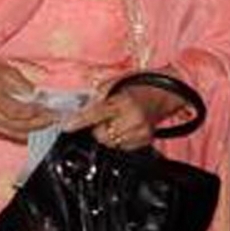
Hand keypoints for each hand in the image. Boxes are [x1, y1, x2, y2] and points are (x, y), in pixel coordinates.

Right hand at [0, 61, 55, 143]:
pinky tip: (38, 130)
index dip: (38, 112)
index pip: (19, 111)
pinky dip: (27, 135)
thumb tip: (36, 94)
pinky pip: (13, 137)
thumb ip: (21, 82)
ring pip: (18, 134)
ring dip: (37, 131)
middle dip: (42, 123)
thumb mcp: (4, 70)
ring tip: (51, 125)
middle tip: (57, 118)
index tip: (52, 109)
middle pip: (21, 125)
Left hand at [68, 81, 188, 149]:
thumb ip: (96, 97)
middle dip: (96, 128)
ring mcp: (141, 132)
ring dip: (107, 134)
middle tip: (103, 118)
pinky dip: (118, 139)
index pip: (96, 113)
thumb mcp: (113, 84)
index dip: (79, 121)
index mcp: (123, 101)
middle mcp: (133, 118)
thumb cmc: (136, 86)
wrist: (162, 94)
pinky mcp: (145, 141)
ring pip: (110, 143)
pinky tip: (124, 127)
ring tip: (116, 121)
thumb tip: (79, 110)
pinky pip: (122, 146)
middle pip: (101, 134)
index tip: (67, 126)